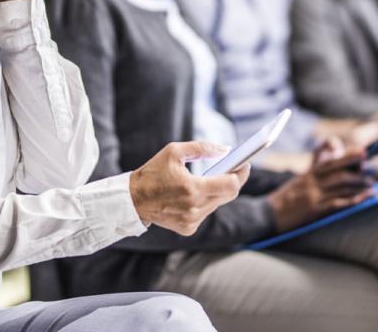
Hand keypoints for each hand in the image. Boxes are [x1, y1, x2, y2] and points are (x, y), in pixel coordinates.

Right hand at [129, 141, 249, 235]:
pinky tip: (196, 194)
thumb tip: (225, 150)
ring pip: (218, 204)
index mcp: (192, 189)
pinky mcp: (188, 229)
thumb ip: (202, 148)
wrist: (132, 200)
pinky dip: (205, 202)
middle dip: (233, 180)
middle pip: (228, 195)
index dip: (241, 173)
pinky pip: (206, 213)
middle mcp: (194, 208)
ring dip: (218, 191)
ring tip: (214, 178)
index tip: (244, 163)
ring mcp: (191, 221)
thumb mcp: (174, 151)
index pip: (230, 185)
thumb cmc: (153, 172)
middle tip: (236, 168)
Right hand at [266, 138, 372, 232]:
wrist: (268, 214)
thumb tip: (327, 166)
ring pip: (341, 186)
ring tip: (372, 185)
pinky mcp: (315, 210)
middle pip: (338, 171)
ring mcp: (314, 195)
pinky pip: (338, 202)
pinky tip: (365, 198)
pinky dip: (354, 200)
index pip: (330, 161)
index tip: (362, 153)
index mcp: (308, 173)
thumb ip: (313, 172)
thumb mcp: (298, 181)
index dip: (347, 156)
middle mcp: (312, 182)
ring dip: (359, 185)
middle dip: (357, 169)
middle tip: (370, 169)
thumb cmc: (284, 198)